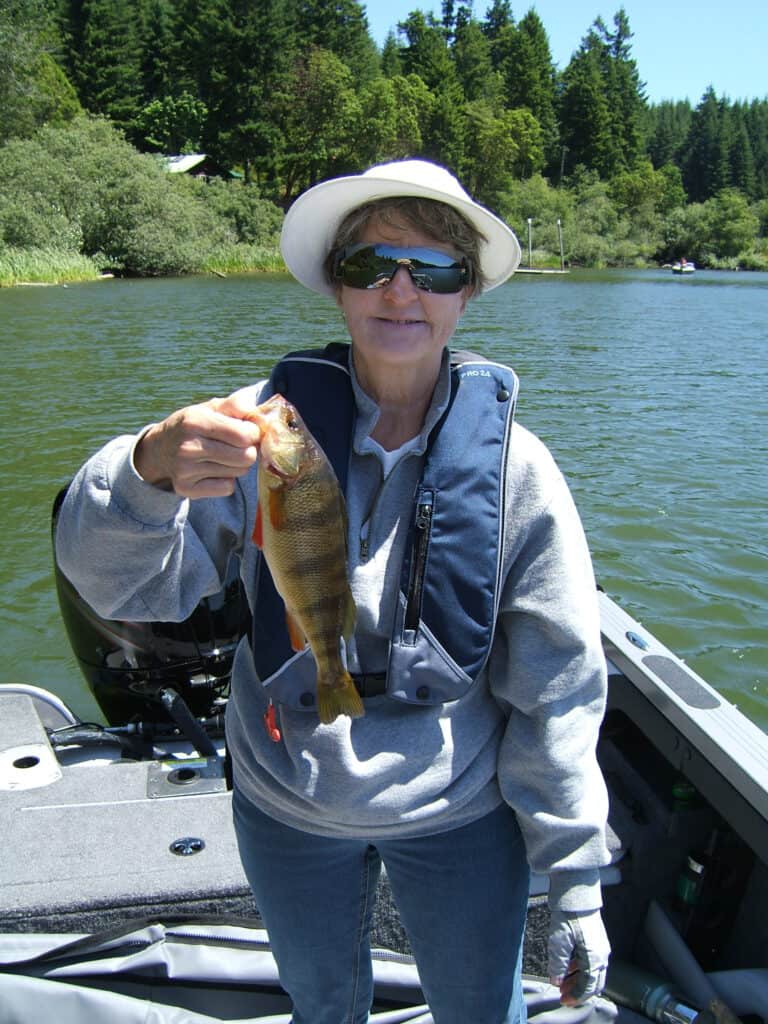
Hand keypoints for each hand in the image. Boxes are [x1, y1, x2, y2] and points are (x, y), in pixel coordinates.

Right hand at [134, 393, 261, 498]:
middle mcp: (189, 446)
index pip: (244, 435)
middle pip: (246, 457)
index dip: (253, 433)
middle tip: (238, 446)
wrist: (159, 449)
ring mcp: (185, 470)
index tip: (246, 431)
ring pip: (239, 472)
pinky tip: (215, 470)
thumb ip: (236, 405)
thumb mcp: (210, 408)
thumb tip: (257, 415)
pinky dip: (227, 480)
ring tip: (223, 456)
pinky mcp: (186, 488)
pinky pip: (227, 488)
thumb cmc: (193, 425)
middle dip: (249, 450)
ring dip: (238, 465)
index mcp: (196, 421)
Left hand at [548, 908, 609, 1005]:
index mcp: (595, 958)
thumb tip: (557, 980)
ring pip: (591, 972)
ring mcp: (600, 947)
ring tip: (562, 982)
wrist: (576, 892)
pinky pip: (590, 960)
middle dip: (578, 991)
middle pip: (593, 982)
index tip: (564, 1000)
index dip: (576, 996)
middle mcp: (601, 955)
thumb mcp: (559, 942)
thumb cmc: (568, 916)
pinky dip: (579, 968)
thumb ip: (558, 965)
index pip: (588, 987)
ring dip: (578, 980)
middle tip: (563, 994)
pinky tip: (568, 967)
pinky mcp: (596, 939)